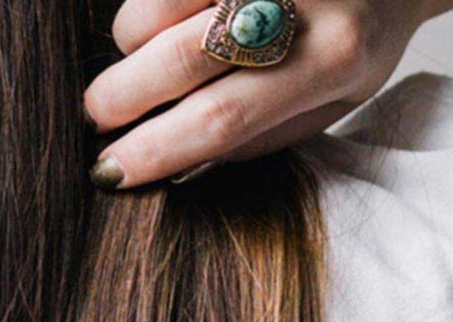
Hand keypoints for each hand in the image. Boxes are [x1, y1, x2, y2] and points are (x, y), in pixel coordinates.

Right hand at [85, 0, 452, 188]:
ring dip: (131, 48)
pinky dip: (145, 13)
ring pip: (151, 12)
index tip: (108, 173)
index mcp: (331, 61)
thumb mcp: (329, 103)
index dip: (154, 150)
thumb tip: (172, 163)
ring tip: (152, 59)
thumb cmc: (355, 42)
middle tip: (97, 118)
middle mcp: (298, 2)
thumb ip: (256, 136)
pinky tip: (171, 22)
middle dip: (118, 98)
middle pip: (175, 59)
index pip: (221, 118)